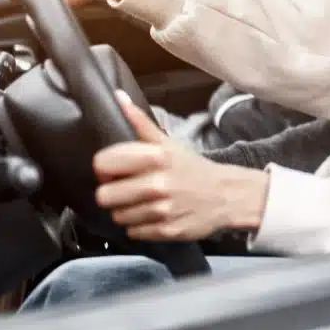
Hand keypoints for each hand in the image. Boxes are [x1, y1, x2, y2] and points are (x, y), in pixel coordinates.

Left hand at [94, 91, 269, 241]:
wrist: (227, 195)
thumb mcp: (168, 143)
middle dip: (114, 194)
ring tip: (145, 203)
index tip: (117, 170)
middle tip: (129, 190)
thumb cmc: (192, 168)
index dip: (106, 169)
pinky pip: (133, 233)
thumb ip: (140, 122)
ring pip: (118, 217)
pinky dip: (141, 226)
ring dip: (128, 211)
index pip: (102, 165)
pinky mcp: (166, 232)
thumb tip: (118, 96)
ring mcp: (161, 211)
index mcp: (155, 157)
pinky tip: (155, 215)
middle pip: (104, 197)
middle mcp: (157, 184)